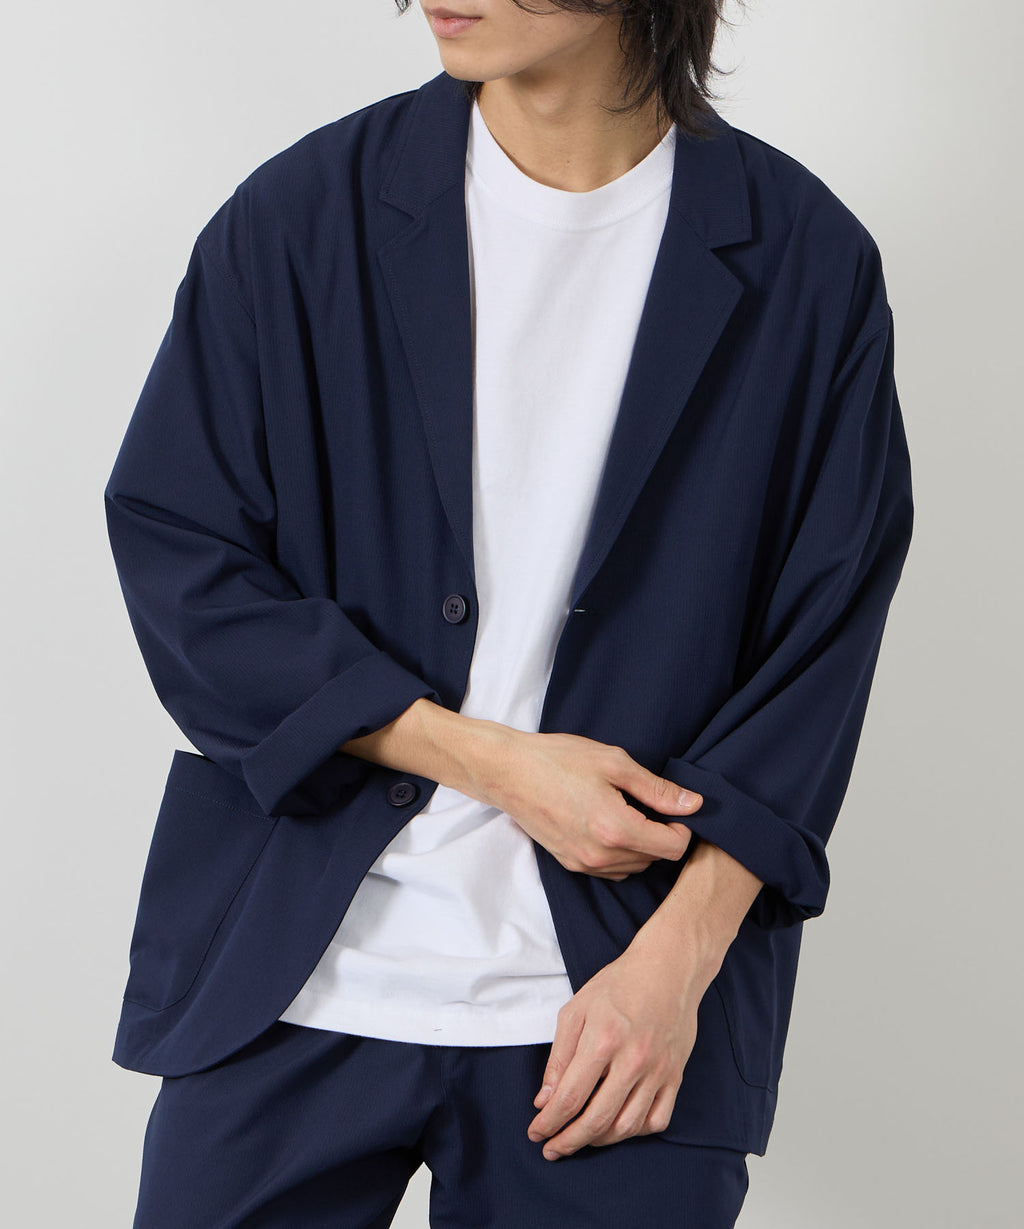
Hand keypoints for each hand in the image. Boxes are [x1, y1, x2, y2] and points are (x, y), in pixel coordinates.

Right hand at [342, 698, 701, 879]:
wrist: (507, 772)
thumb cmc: (558, 759)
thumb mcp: (613, 763)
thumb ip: (656, 788)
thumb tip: (693, 804)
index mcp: (616, 829)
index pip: (673, 848)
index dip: (683, 828)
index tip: (675, 807)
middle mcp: (601, 856)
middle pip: (655, 860)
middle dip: (662, 835)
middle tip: (651, 804)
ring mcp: (583, 864)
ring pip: (634, 867)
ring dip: (641, 846)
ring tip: (629, 812)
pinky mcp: (570, 864)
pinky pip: (611, 869)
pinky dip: (620, 853)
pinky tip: (610, 824)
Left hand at [525, 934, 715, 1158]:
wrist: (668, 968)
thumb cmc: (618, 984)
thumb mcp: (576, 1009)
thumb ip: (559, 1057)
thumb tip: (545, 1100)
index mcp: (603, 1039)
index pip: (570, 1096)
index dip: (549, 1121)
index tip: (536, 1132)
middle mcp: (633, 1059)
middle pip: (597, 1119)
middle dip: (568, 1141)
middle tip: (551, 1149)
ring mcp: (658, 1070)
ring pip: (627, 1126)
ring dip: (599, 1141)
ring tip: (580, 1139)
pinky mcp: (676, 1075)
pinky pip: (657, 1119)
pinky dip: (635, 1132)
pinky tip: (617, 1126)